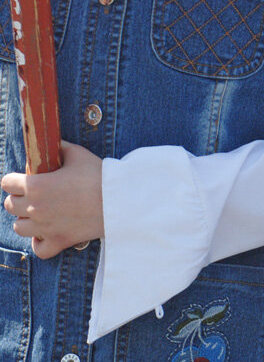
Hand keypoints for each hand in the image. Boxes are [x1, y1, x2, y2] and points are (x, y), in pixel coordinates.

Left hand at [2, 142, 103, 257]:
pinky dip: (39, 242)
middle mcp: (35, 208)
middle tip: (36, 194)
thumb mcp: (79, 154)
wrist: (121, 200)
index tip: (24, 178)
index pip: (6, 183)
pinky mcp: (59, 241)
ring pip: (19, 227)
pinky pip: (38, 249)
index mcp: (36, 185)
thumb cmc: (99, 175)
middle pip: (9, 205)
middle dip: (19, 198)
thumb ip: (60, 148)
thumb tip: (53, 144)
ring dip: (26, 219)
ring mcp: (45, 228)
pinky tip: (47, 233)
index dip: (14, 179)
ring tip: (40, 213)